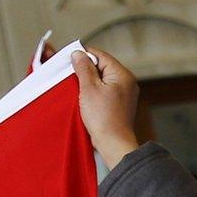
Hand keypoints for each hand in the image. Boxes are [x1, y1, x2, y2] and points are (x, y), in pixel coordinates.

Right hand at [74, 48, 141, 166]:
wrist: (113, 143)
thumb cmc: (104, 118)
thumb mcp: (89, 88)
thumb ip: (83, 68)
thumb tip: (78, 54)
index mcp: (122, 74)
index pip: (100, 56)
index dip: (84, 57)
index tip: (70, 61)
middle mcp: (126, 82)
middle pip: (102, 67)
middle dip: (86, 71)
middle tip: (73, 78)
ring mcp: (124, 94)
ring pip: (102, 80)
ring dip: (89, 83)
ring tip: (80, 91)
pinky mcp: (120, 104)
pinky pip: (105, 91)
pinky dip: (95, 93)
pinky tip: (86, 100)